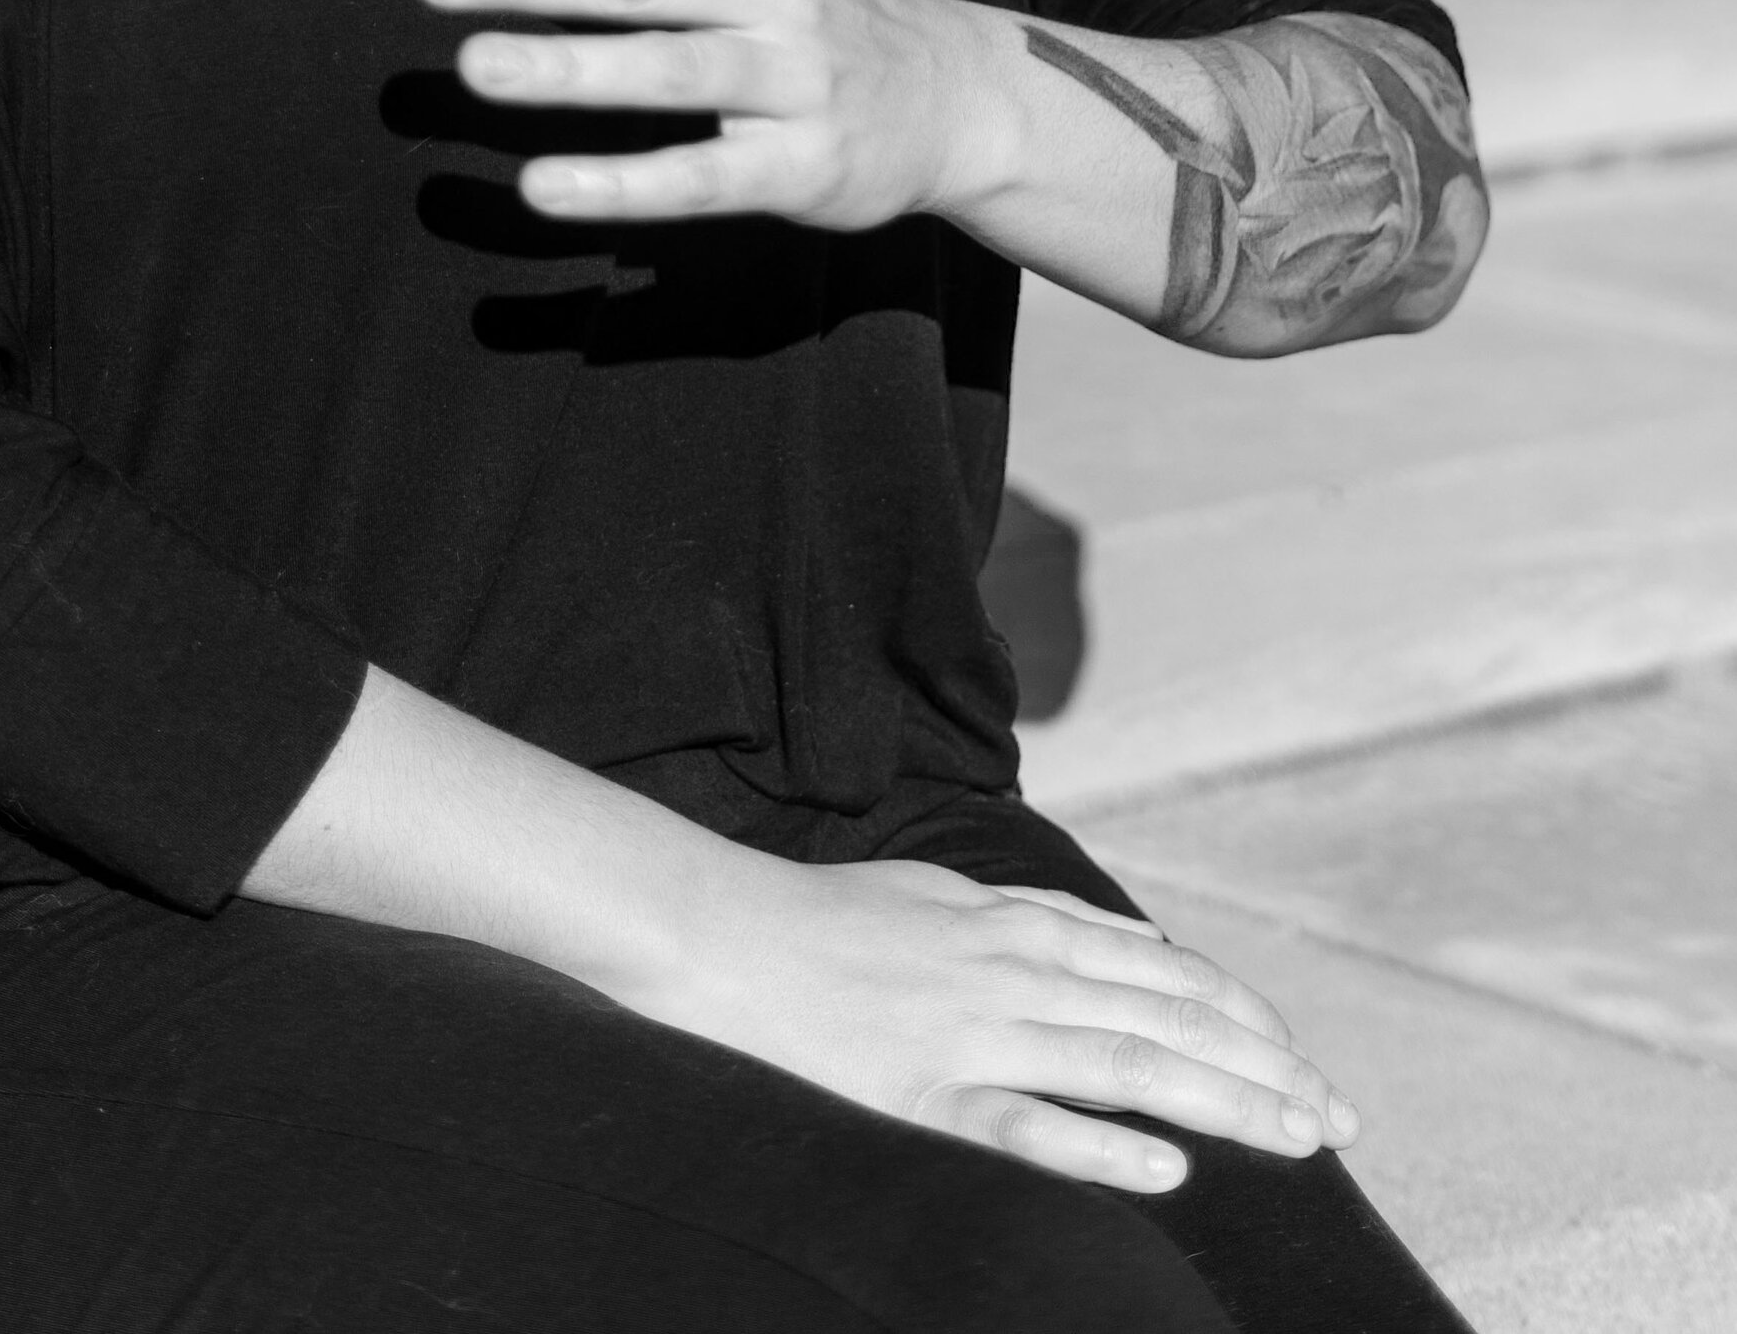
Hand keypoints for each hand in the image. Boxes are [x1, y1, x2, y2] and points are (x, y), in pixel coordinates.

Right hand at [646, 851, 1358, 1194]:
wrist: (720, 934)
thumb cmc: (829, 920)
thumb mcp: (946, 894)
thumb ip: (1033, 919)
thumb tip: (1125, 944)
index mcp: (1016, 926)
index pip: (1162, 973)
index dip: (1244, 1017)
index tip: (1303, 1062)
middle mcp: (1009, 972)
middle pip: (1165, 1020)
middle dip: (1266, 1070)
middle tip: (1342, 1122)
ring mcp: (967, 1032)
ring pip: (1121, 1065)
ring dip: (1222, 1102)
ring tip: (1298, 1141)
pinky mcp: (918, 1093)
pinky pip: (1020, 1125)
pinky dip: (1099, 1144)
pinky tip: (1167, 1168)